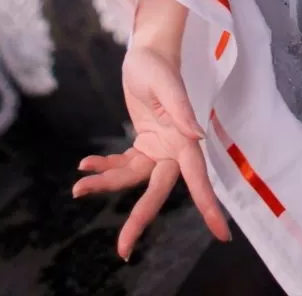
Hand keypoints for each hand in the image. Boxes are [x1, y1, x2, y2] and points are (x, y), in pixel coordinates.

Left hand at [72, 43, 231, 259]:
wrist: (147, 52)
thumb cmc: (159, 64)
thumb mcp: (166, 83)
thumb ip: (181, 109)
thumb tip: (198, 136)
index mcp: (183, 138)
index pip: (197, 176)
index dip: (208, 204)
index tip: (222, 235)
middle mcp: (173, 149)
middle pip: (157, 191)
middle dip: (139, 219)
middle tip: (123, 249)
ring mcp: (157, 149)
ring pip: (132, 179)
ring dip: (106, 184)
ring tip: (79, 187)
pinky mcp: (142, 144)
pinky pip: (122, 164)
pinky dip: (104, 167)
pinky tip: (86, 164)